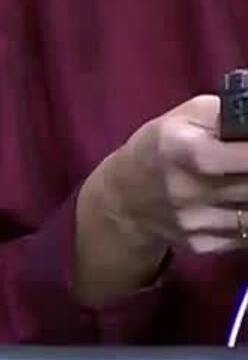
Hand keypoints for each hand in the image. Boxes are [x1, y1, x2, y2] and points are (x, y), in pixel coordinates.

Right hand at [103, 95, 247, 255]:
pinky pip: (246, 234)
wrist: (124, 198)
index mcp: (188, 151)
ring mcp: (198, 223)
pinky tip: (236, 204)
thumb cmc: (160, 147)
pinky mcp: (204, 245)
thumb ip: (229, 114)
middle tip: (243, 166)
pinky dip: (247, 217)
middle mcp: (192, 190)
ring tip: (239, 182)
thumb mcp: (186, 116)